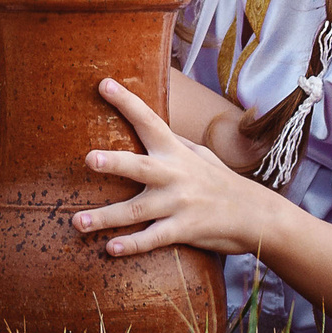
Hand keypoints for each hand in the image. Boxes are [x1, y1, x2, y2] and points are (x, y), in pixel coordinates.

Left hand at [73, 78, 283, 258]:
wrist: (254, 215)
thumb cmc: (220, 181)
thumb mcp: (199, 154)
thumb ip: (173, 142)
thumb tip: (149, 123)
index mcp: (176, 152)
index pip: (149, 121)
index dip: (127, 102)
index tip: (104, 84)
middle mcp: (175, 176)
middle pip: (139, 167)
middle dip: (114, 163)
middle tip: (89, 159)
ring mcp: (179, 204)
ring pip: (136, 210)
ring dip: (105, 217)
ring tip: (77, 221)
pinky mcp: (184, 230)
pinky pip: (153, 238)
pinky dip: (132, 245)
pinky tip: (111, 249)